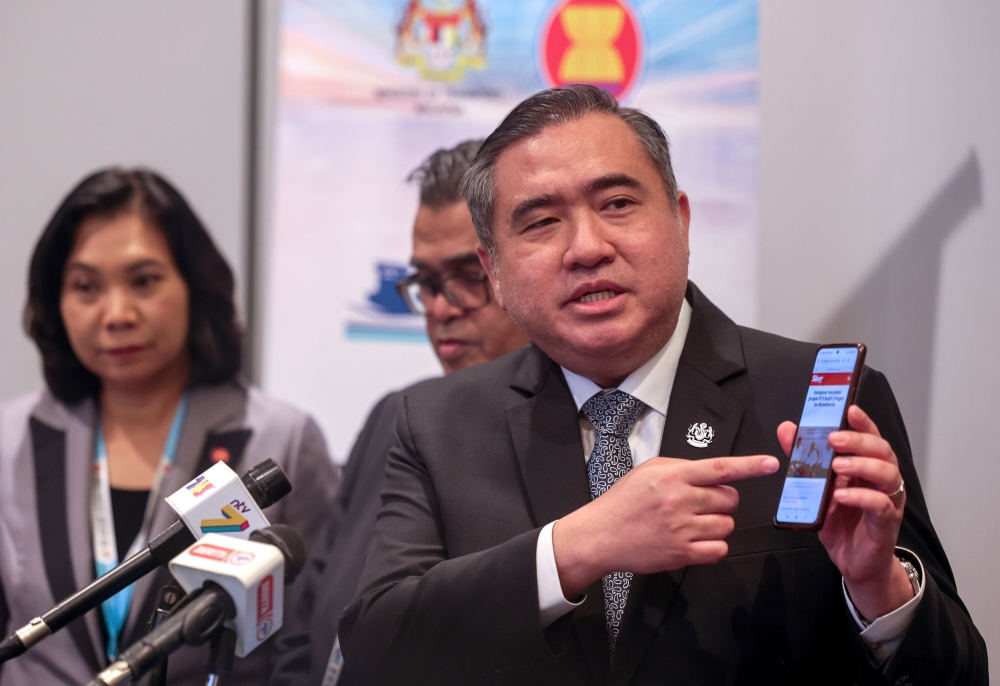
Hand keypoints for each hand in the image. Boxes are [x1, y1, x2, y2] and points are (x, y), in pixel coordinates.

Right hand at [552, 454, 779, 598]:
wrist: (602, 534)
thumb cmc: (624, 502)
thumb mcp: (649, 471)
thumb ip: (682, 469)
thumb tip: (712, 473)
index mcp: (673, 476)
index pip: (720, 468)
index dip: (750, 466)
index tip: (771, 465)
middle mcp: (679, 500)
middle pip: (730, 500)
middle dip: (722, 502)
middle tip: (701, 504)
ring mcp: (682, 528)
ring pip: (727, 525)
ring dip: (716, 524)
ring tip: (692, 523)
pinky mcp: (682, 553)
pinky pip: (719, 550)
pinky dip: (713, 546)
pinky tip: (695, 540)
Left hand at [777, 405, 913, 620]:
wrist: (855, 563)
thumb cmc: (840, 522)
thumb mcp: (815, 487)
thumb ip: (803, 457)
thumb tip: (787, 428)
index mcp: (867, 466)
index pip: (870, 437)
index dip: (862, 422)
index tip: (849, 409)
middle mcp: (882, 480)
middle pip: (882, 451)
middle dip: (859, 440)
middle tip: (834, 438)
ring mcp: (888, 501)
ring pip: (888, 474)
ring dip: (861, 465)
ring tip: (837, 466)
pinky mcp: (886, 523)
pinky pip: (880, 505)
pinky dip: (861, 497)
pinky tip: (842, 496)